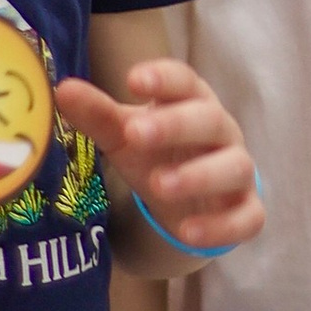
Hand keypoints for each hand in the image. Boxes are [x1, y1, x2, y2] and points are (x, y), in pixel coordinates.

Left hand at [55, 59, 261, 256]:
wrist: (188, 200)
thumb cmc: (157, 153)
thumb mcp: (125, 136)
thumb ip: (98, 114)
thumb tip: (63, 89)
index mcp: (192, 102)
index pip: (185, 82)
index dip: (163, 78)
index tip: (132, 80)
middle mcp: (222, 133)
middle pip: (210, 120)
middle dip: (175, 126)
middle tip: (135, 135)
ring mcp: (238, 172)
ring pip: (234, 167)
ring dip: (199, 175)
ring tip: (159, 185)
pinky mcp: (247, 211)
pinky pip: (245, 217)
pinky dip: (220, 226)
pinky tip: (188, 232)